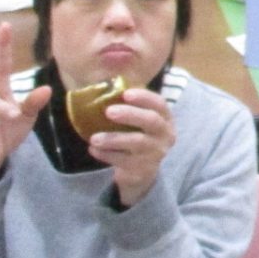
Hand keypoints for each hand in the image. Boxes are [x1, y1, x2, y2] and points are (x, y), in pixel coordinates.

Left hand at [89, 86, 175, 207]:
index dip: (144, 97)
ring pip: (136, 142)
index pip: (160, 104)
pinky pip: (123, 160)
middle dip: (130, 114)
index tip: (126, 93)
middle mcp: (165, 135)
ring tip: (94, 137)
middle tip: (108, 111)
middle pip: (151, 121)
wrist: (142, 171)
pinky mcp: (143, 169)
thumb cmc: (137, 136)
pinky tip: (93, 149)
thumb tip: (103, 86)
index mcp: (165, 118)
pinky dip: (106, 154)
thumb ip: (129, 107)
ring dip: (114, 138)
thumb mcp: (139, 122)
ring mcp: (155, 153)